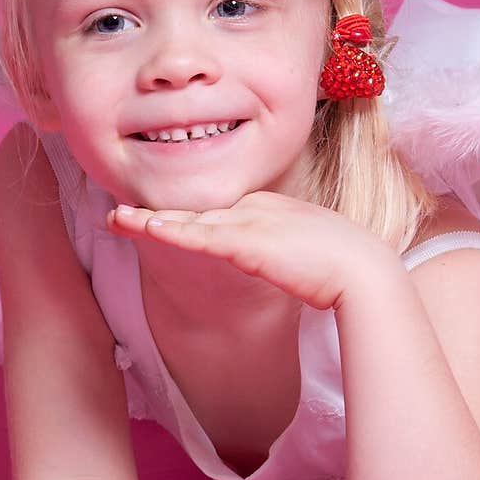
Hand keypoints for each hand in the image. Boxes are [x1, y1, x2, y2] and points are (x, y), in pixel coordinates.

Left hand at [107, 191, 378, 310]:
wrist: (363, 270)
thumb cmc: (344, 266)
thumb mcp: (305, 252)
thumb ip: (280, 252)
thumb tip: (268, 263)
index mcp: (267, 209)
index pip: (214, 212)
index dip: (179, 217)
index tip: (150, 221)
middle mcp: (254, 209)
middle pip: (194, 210)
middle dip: (153, 214)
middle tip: (117, 215)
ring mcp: (252, 222)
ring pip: (190, 219)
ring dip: (148, 221)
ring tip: (115, 219)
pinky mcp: (250, 243)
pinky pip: (202, 237)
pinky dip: (173, 231)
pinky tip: (146, 228)